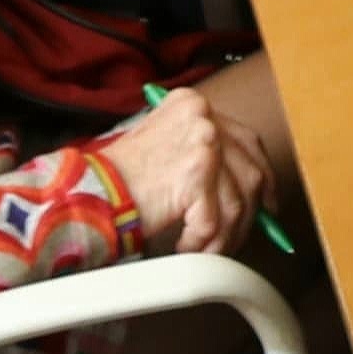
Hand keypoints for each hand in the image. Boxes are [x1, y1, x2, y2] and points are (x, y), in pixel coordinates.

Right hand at [98, 83, 265, 254]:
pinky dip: (202, 242)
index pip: (246, 140)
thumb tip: (250, 186)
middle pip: (250, 171)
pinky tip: (185, 246)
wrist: (85, 191)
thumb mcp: (165, 146)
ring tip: (205, 248)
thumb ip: (204, 153)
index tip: (267, 200)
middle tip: (240, 235)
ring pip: (237, 201)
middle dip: (250, 212)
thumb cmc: (119, 176)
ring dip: (225, 234)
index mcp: (194, 105)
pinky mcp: (195, 176)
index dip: (262, 175)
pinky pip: (214, 222)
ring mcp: (202, 144)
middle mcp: (202, 118)